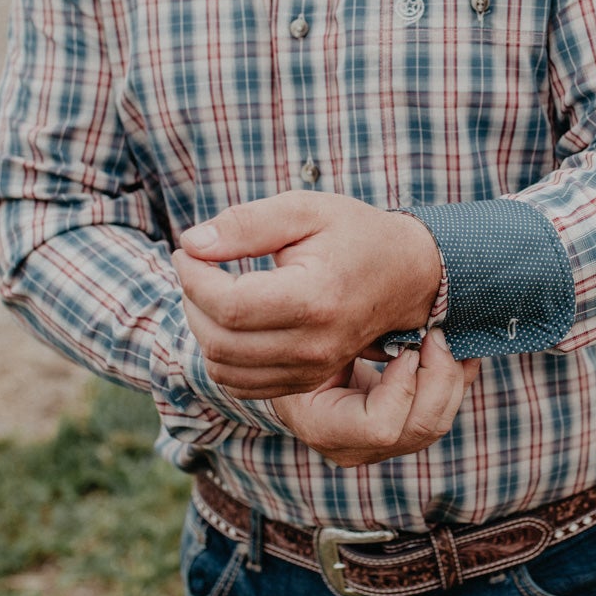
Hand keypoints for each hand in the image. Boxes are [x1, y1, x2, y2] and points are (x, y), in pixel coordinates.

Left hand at [173, 191, 442, 397]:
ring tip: (208, 292)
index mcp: (315, 298)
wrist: (407, 274)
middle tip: (196, 265)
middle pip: (220, 341)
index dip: (193, 277)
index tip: (189, 250)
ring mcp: (313, 368)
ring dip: (202, 329)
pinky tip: (227, 321)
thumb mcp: (304, 209)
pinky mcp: (307, 380)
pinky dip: (222, 357)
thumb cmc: (354, 234)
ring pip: (224, 369)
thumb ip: (246, 223)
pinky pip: (243, 385)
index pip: (228, 305)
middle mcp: (315, 343)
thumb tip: (192, 244)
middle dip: (191, 300)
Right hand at [271, 330, 481, 465]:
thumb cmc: (299, 350)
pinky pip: (438, 415)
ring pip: (436, 424)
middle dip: (438, 377)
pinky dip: (456, 384)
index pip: (381, 427)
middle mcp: (355, 449)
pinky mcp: (400, 434)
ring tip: (449, 340)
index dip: (403, 387)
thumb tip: (405, 329)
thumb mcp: (318, 341)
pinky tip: (463, 355)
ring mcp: (381, 447)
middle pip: (418, 428)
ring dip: (451, 379)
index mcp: (324, 428)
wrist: (294, 374)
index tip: (406, 348)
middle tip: (435, 335)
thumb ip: (354, 338)